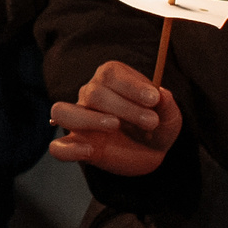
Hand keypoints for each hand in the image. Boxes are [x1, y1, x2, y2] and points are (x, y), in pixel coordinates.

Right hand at [48, 60, 183, 175]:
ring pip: (63, 112)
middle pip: (93, 93)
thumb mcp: (170, 118)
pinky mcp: (76, 146)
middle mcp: (90, 96)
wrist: (149, 154)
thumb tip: (162, 94)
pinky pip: (58, 147)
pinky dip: (69, 149)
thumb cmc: (156, 128)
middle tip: (151, 122)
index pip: (109, 73)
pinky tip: (89, 151)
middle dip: (125, 107)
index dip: (130, 85)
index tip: (154, 99)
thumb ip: (168, 106)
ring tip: (115, 126)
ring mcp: (79, 121)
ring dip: (88, 118)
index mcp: (111, 80)